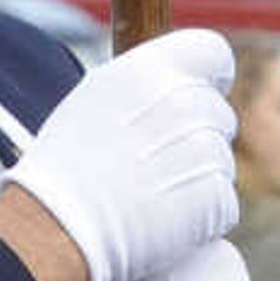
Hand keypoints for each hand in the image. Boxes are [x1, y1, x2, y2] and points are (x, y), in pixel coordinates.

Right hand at [3, 29, 239, 280]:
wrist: (56, 228)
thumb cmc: (64, 168)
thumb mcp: (95, 99)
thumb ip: (145, 85)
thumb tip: (182, 84)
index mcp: (151, 70)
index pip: (212, 53)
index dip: (210, 77)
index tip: (200, 94)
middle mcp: (184, 102)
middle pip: (218, 114)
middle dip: (196, 138)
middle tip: (151, 167)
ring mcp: (205, 150)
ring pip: (220, 162)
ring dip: (196, 179)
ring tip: (147, 198)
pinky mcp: (216, 198)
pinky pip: (223, 204)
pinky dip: (202, 218)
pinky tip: (161, 224)